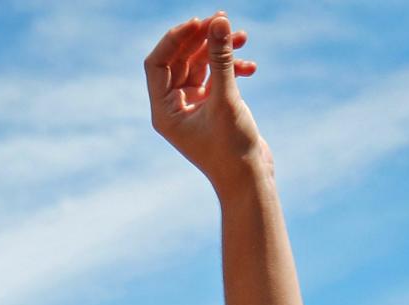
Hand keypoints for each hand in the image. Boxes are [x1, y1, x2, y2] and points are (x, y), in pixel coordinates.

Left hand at [145, 14, 265, 192]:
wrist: (250, 181)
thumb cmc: (232, 151)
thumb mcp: (226, 101)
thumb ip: (221, 59)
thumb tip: (219, 21)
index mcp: (165, 111)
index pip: (157, 63)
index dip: (175, 38)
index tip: (199, 23)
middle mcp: (175, 107)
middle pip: (179, 59)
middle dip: (201, 38)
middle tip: (223, 20)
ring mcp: (194, 106)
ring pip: (200, 64)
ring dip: (220, 49)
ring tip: (242, 36)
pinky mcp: (213, 107)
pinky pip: (216, 76)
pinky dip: (231, 67)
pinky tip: (251, 67)